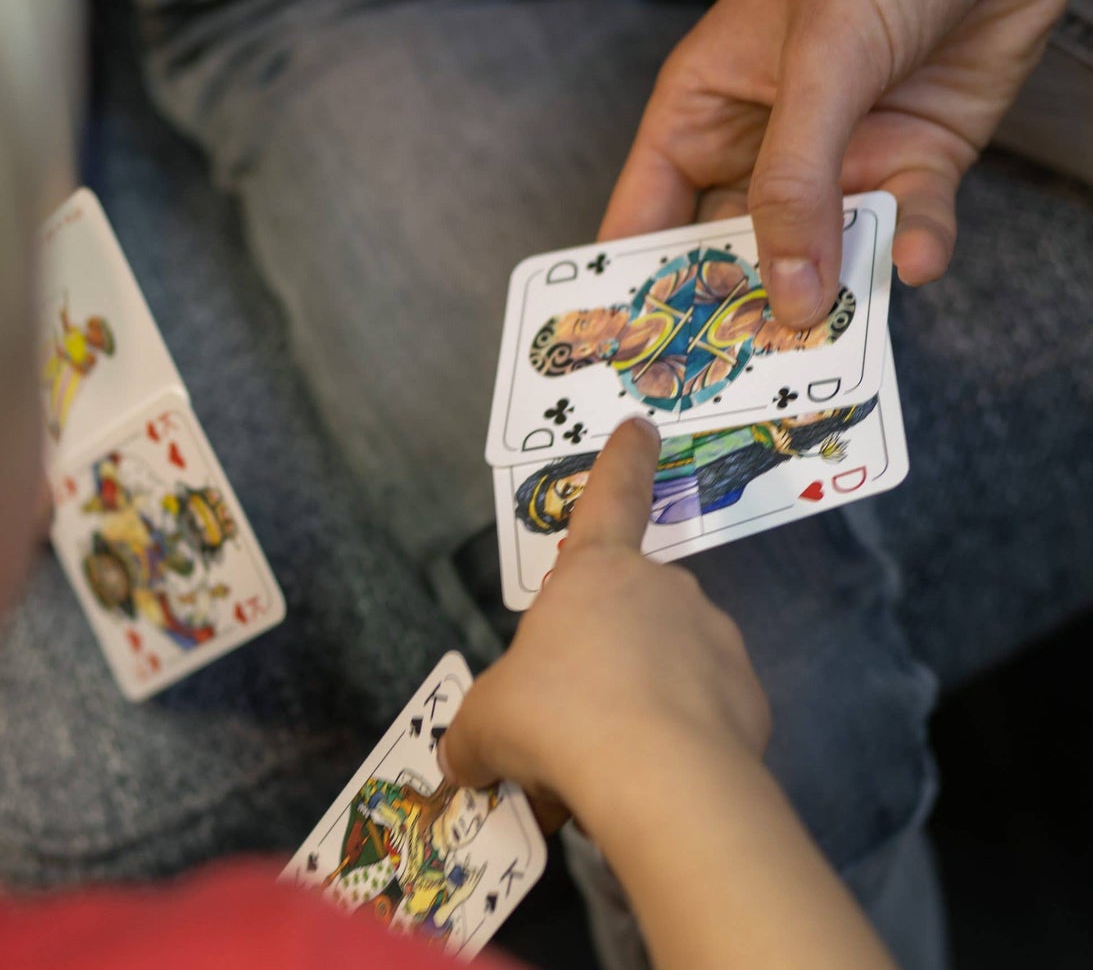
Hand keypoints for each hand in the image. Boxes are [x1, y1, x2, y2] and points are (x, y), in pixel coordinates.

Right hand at [440, 420, 768, 823]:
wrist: (660, 783)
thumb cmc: (557, 720)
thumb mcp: (487, 725)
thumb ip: (475, 733)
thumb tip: (461, 758)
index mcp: (596, 571)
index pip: (610, 497)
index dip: (622, 461)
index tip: (640, 427)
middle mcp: (662, 589)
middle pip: (629, 609)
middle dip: (605, 654)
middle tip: (573, 717)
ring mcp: (713, 639)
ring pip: (671, 664)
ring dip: (643, 699)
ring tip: (611, 762)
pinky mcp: (748, 698)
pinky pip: (706, 712)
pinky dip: (681, 738)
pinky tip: (655, 779)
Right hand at [601, 0, 1092, 326]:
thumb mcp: (820, 61)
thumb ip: (793, 184)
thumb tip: (779, 298)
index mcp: (702, 107)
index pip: (647, 213)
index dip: (636, 286)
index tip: (634, 362)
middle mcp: (766, 139)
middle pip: (735, 249)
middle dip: (742, 306)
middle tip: (745, 383)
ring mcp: (843, 149)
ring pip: (823, 249)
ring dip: (834, 289)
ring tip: (839, 344)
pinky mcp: (920, 151)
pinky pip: (904, 223)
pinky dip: (912, 246)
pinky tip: (919, 256)